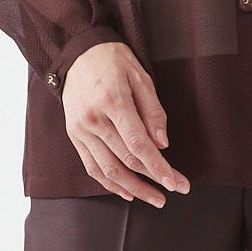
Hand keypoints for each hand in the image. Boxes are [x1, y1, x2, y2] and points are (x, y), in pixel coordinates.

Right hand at [61, 41, 190, 206]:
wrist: (77, 52)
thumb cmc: (113, 60)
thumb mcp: (140, 76)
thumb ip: (153, 111)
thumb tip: (162, 144)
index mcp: (112, 101)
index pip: (138, 144)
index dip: (158, 167)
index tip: (176, 182)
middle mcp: (93, 120)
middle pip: (126, 160)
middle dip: (153, 179)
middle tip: (176, 189)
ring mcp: (80, 130)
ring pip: (108, 170)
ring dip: (133, 189)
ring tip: (155, 198)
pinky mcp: (74, 136)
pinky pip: (92, 168)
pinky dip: (110, 184)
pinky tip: (128, 192)